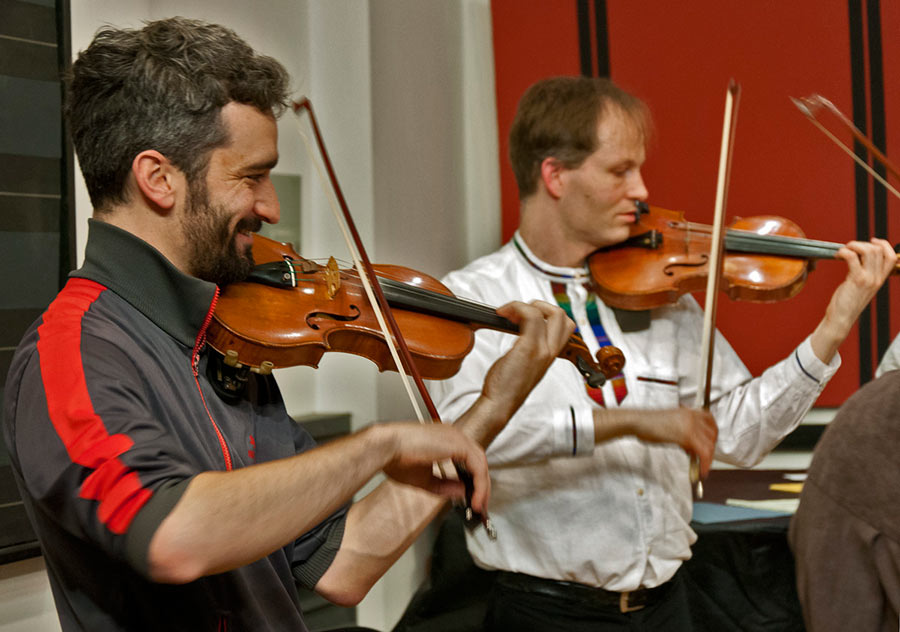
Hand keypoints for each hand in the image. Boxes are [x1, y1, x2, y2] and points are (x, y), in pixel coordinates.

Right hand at [377, 422, 490, 513]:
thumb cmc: (395, 458)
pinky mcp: (458, 443)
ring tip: (478, 505)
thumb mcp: (424, 479)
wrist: (385, 448)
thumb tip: (463, 491)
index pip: (467, 458)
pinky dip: (479, 484)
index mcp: (445, 439)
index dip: (472, 479)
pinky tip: (475, 498)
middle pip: (477, 460)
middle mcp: (453, 435)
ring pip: (480, 463)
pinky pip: (477, 466)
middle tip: (480, 504)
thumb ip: (445, 485)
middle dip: (481, 485)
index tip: (472, 496)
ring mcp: (456, 437)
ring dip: (482, 486)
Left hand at [479, 300, 575, 418]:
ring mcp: (542, 349)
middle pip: (562, 315)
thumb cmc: (506, 387)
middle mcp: (550, 351)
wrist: (499, 404)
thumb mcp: (524, 364)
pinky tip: (503, 314)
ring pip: (551, 312)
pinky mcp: (529, 348)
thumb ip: (528, 346)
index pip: (564, 325)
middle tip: (520, 310)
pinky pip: (530, 316)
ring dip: (526, 304)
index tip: (525, 315)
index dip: (546, 313)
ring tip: (510, 312)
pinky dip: (515, 307)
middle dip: (541, 304)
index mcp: (550, 354)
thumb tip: (519, 327)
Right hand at [632, 408, 717, 476]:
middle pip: (713, 433)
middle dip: (711, 448)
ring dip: (709, 458)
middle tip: (706, 458)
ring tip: (703, 467)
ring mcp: (691, 425)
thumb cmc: (648, 424)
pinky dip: (705, 463)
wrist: (638, 422)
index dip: (713, 433)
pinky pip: (703, 452)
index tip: (711, 442)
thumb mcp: (671, 423)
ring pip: (710, 444)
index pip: (710, 420)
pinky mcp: (687, 436)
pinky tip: (701, 470)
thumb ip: (684, 430)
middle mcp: (692, 416)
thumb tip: (690, 445)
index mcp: (688, 411)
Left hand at [811, 238, 895, 362]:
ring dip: (854, 245)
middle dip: (862, 243)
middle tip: (849, 248)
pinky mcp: (856, 280)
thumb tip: (858, 257)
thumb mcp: (862, 287)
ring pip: (868, 251)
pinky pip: (852, 257)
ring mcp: (868, 279)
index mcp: (881, 279)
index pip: (892, 257)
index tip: (871, 241)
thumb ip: (866, 274)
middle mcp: (877, 278)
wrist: (841, 318)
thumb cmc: (848, 302)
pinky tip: (838, 255)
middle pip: (878, 250)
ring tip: (843, 250)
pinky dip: (844, 252)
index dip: (884, 245)